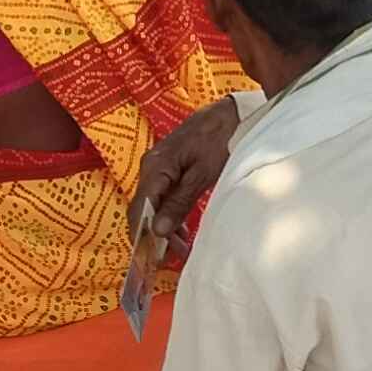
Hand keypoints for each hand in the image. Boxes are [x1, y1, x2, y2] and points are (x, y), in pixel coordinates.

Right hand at [130, 96, 246, 246]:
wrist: (231, 112)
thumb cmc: (220, 139)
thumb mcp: (203, 174)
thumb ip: (179, 202)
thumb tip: (157, 231)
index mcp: (155, 167)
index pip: (139, 209)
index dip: (142, 236)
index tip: (152, 258)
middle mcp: (150, 166)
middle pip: (143, 208)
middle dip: (153, 235)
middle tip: (171, 257)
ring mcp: (158, 166)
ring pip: (152, 204)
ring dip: (162, 227)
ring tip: (180, 248)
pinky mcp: (168, 167)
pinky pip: (161, 195)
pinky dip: (168, 213)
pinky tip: (181, 230)